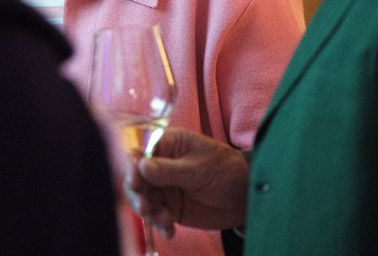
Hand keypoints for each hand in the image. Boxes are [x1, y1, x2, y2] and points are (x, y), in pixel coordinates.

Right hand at [123, 127, 249, 237]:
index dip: (131, 166)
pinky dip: (159, 225)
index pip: (139, 153)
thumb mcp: (199, 168)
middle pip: (136, 179)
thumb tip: (141, 166)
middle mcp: (159, 166)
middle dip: (137, 194)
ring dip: (148, 212)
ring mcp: (163, 188)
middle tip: (145, 208)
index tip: (134, 181)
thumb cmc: (226, 169)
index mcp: (165, 145)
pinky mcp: (170, 208)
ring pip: (143, 199)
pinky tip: (169, 232)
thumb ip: (170, 169)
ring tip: (163, 221)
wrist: (246, 195)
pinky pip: (157, 217)